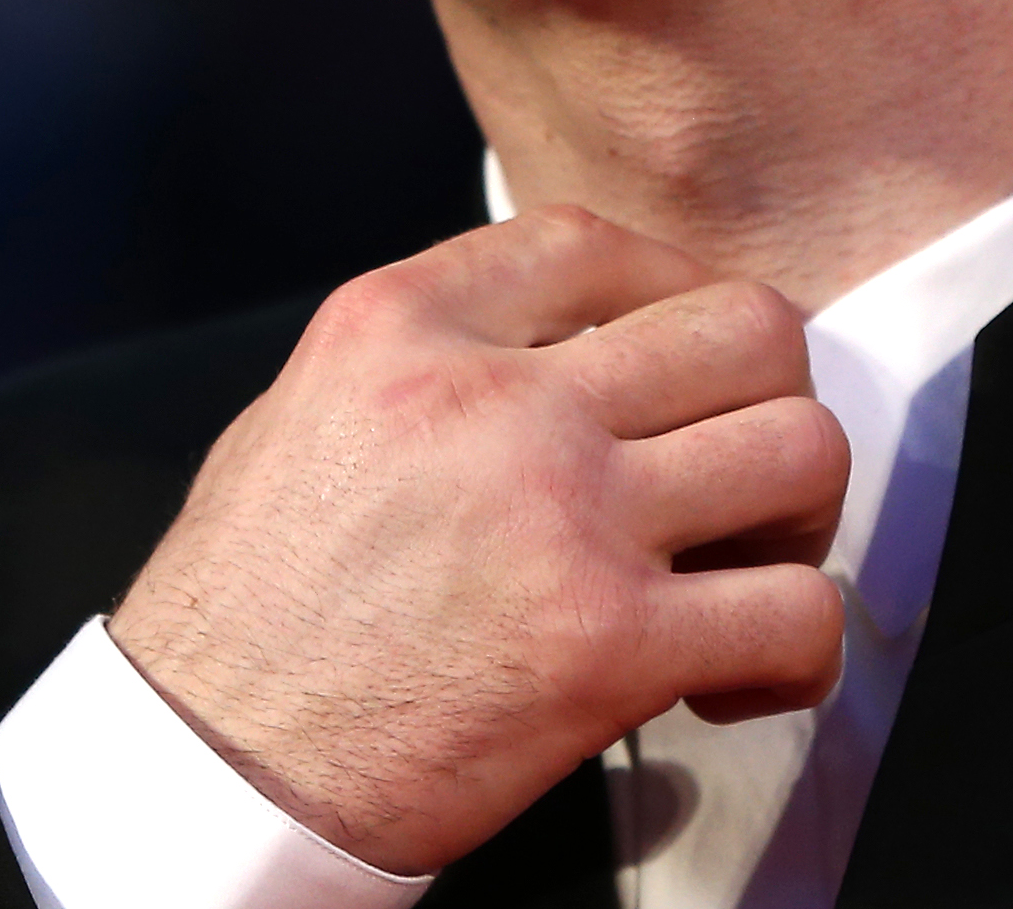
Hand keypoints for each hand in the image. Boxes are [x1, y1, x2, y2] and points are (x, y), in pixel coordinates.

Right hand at [106, 204, 849, 873]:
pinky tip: (730, 674)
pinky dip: (795, 649)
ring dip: (798, 516)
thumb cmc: (243, 615)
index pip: (600, 243)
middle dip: (767, 397)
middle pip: (742, 326)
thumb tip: (548, 342)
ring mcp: (563, 516)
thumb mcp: (304, 410)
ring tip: (747, 565)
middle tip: (736, 468)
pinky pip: (795, 613)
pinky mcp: (608, 645)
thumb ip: (429, 353)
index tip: (686, 354)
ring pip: (799, 447)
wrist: (212, 769)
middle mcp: (495, 399)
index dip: (676, 290)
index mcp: (406, 325)